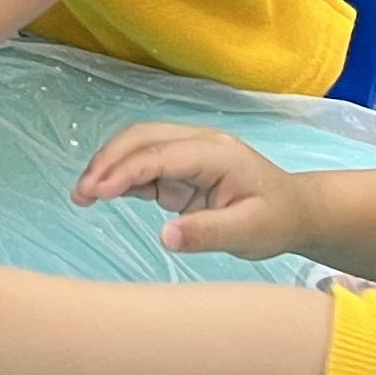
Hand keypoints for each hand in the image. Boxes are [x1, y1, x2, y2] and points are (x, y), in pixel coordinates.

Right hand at [69, 125, 308, 261]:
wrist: (295, 211)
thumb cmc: (276, 219)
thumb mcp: (248, 232)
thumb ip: (207, 233)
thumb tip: (165, 236)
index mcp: (216, 153)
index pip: (160, 155)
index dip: (124, 171)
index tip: (94, 192)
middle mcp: (199, 144)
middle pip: (142, 138)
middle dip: (107, 161)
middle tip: (81, 193)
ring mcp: (189, 154)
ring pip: (138, 147)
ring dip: (109, 166)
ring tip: (83, 196)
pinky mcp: (181, 169)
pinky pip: (144, 166)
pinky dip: (121, 177)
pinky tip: (102, 195)